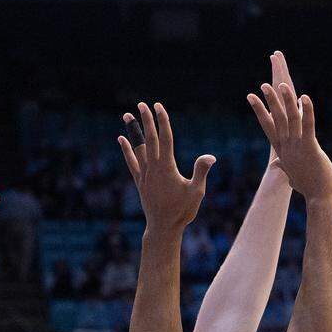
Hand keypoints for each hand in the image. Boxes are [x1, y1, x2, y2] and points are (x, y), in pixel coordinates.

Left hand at [118, 102, 215, 230]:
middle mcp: (153, 168)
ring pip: (138, 147)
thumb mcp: (196, 192)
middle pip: (149, 139)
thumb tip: (210, 156)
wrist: (163, 227)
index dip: (162, 121)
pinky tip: (122, 139)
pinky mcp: (140, 181)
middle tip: (142, 104)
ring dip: (133, 131)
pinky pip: (131, 161)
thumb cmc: (183, 211)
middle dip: (145, 120)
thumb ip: (201, 172)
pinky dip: (126, 149)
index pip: (165, 138)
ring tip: (127, 115)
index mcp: (167, 167)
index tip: (158, 106)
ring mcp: (145, 174)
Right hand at [247, 82, 331, 199]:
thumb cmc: (308, 186)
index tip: (251, 96)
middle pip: (275, 120)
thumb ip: (283, 166)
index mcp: (282, 150)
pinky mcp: (310, 148)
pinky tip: (305, 97)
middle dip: (269, 101)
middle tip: (263, 85)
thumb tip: (276, 165)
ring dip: (285, 100)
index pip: (268, 126)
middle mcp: (287, 147)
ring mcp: (297, 147)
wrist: (319, 198)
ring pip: (290, 119)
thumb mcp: (292, 174)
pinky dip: (307, 111)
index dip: (260, 110)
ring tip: (282, 84)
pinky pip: (308, 126)